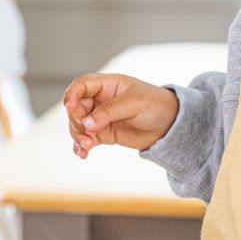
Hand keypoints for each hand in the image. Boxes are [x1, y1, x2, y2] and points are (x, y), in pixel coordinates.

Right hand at [63, 73, 178, 157]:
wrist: (170, 125)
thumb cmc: (156, 106)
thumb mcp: (134, 103)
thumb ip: (109, 111)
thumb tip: (86, 123)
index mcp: (108, 85)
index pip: (82, 85)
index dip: (72, 94)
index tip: (69, 107)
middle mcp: (101, 100)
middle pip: (76, 107)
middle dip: (76, 120)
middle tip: (85, 132)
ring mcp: (101, 118)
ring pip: (78, 125)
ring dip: (77, 135)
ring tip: (87, 146)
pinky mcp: (104, 134)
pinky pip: (86, 139)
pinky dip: (81, 146)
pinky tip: (83, 154)